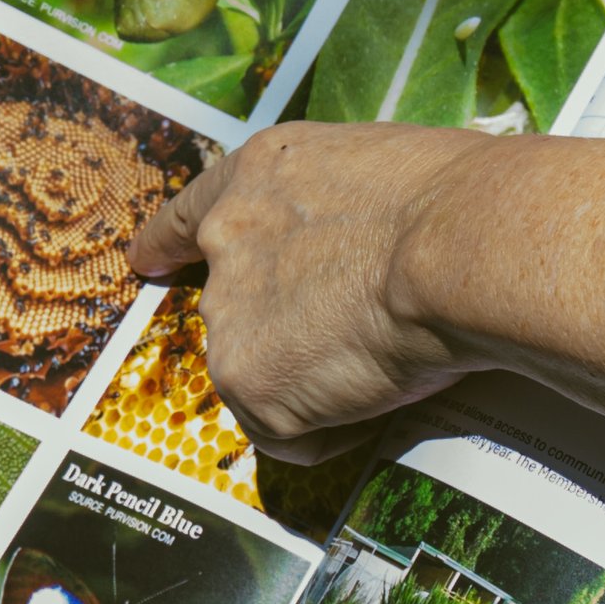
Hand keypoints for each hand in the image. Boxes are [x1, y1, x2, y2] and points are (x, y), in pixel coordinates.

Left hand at [126, 123, 492, 462]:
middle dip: (282, 330)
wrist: (456, 245)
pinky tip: (380, 396)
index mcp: (256, 178)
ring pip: (264, 375)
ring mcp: (231, 320)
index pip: (191, 214)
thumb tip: (362, 254)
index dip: (168, 243)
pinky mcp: (253, 386)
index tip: (148, 262)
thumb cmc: (451, 199)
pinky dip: (337, 430)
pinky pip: (295, 432)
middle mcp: (226, 243)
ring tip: (385, 361)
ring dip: (314, 381)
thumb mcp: (378, 171)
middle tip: (355, 334)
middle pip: (234, 308)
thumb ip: (340, 212)